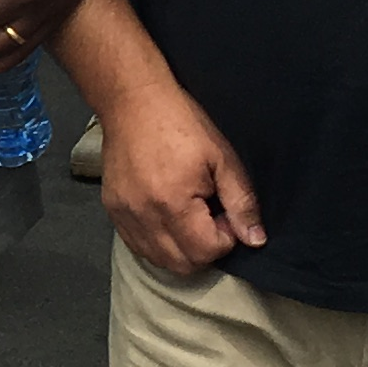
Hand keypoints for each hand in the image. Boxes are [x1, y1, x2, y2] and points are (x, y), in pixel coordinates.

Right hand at [98, 84, 267, 273]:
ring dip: (182, 249)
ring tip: (188, 215)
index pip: (207, 251)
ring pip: (159, 260)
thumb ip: (241, 202)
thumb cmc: (181, 123)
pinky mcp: (112, 211)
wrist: (132, 102)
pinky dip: (158, 243)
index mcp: (173, 203)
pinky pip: (139, 247)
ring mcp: (124, 216)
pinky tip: (167, 216)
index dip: (225, 236)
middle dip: (205, 249)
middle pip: (183, 265)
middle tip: (210, 216)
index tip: (225, 211)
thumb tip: (255, 240)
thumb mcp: (222, 157)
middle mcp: (144, 216)